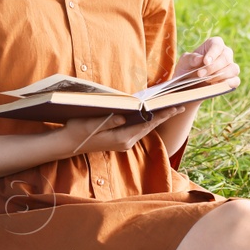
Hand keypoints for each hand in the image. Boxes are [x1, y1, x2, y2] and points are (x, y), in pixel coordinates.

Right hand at [55, 106, 186, 156]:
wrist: (69, 143)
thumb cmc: (77, 130)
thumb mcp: (89, 123)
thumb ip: (107, 121)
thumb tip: (124, 116)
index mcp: (121, 138)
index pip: (146, 125)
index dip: (161, 115)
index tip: (174, 107)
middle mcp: (126, 142)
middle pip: (150, 127)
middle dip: (165, 116)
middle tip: (181, 106)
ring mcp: (125, 143)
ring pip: (146, 129)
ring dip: (159, 119)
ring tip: (172, 108)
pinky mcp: (122, 140)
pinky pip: (139, 129)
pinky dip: (148, 121)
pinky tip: (154, 113)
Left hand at [174, 36, 240, 89]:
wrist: (187, 86)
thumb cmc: (187, 70)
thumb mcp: (183, 63)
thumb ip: (189, 59)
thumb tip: (199, 58)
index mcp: (213, 45)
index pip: (217, 44)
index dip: (213, 53)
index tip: (205, 62)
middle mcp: (224, 54)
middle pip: (226, 57)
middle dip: (213, 67)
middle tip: (200, 74)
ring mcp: (230, 67)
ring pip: (233, 68)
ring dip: (220, 75)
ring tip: (207, 81)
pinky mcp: (232, 80)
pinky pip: (236, 81)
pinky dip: (228, 84)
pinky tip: (216, 86)